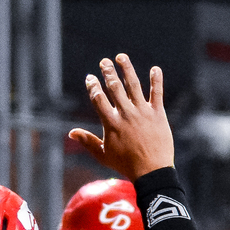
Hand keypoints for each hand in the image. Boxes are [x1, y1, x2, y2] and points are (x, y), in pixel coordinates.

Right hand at [69, 55, 173, 177]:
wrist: (152, 172)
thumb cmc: (125, 164)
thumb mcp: (103, 154)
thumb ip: (87, 141)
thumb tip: (71, 132)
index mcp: (111, 123)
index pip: (99, 99)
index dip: (93, 86)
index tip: (90, 77)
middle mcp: (126, 114)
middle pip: (115, 88)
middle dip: (108, 72)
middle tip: (104, 62)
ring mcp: (143, 112)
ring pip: (134, 85)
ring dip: (127, 69)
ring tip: (121, 57)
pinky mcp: (158, 114)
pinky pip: (157, 93)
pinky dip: (156, 80)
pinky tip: (155, 69)